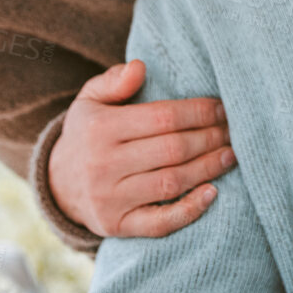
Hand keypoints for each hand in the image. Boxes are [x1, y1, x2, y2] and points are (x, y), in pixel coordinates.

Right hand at [47, 60, 234, 237]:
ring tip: (231, 155)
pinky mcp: (118, 226)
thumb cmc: (88, 133)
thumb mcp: (90, 100)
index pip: (162, 118)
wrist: (58, 183)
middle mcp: (104, 165)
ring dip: (208, 169)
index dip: (198, 113)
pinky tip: (212, 193)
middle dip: (209, 138)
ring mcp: (110, 199)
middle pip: (172, 150)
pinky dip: (189, 210)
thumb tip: (139, 67)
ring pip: (171, 183)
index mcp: (101, 129)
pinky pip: (160, 222)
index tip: (223, 108)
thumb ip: (114, 81)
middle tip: (234, 131)